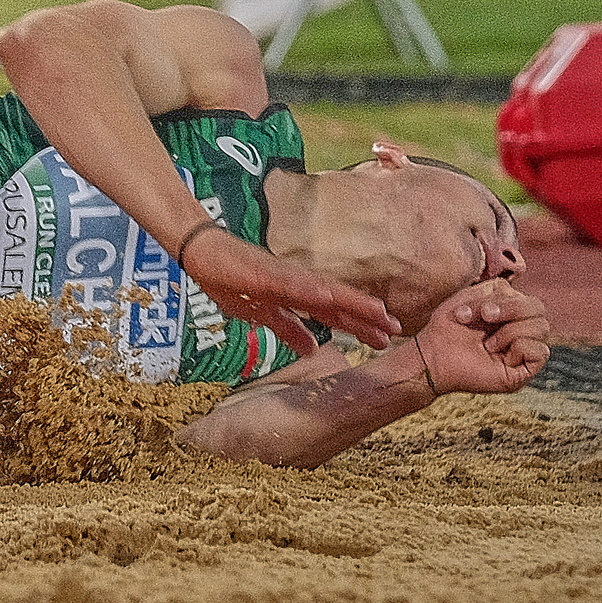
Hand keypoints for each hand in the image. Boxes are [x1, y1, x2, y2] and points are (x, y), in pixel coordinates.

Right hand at [181, 224, 399, 355]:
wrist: (203, 253)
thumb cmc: (229, 279)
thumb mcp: (261, 315)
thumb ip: (288, 329)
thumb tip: (312, 349)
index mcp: (298, 296)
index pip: (335, 313)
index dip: (360, 325)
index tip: (387, 338)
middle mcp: (298, 285)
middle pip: (339, 303)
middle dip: (367, 317)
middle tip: (398, 330)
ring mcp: (285, 277)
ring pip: (325, 292)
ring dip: (352, 303)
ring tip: (379, 314)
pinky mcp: (267, 273)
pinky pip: (294, 285)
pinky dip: (314, 291)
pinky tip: (332, 297)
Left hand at [412, 278, 548, 395]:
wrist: (433, 357)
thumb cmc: (447, 329)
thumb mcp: (469, 299)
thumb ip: (494, 290)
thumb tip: (515, 292)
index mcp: (509, 314)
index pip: (527, 298)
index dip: (503, 299)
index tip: (474, 310)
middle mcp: (521, 331)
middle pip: (539, 309)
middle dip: (511, 309)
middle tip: (485, 316)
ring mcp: (523, 352)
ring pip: (541, 327)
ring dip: (510, 331)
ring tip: (487, 344)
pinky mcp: (524, 371)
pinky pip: (541, 351)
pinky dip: (519, 347)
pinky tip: (498, 355)